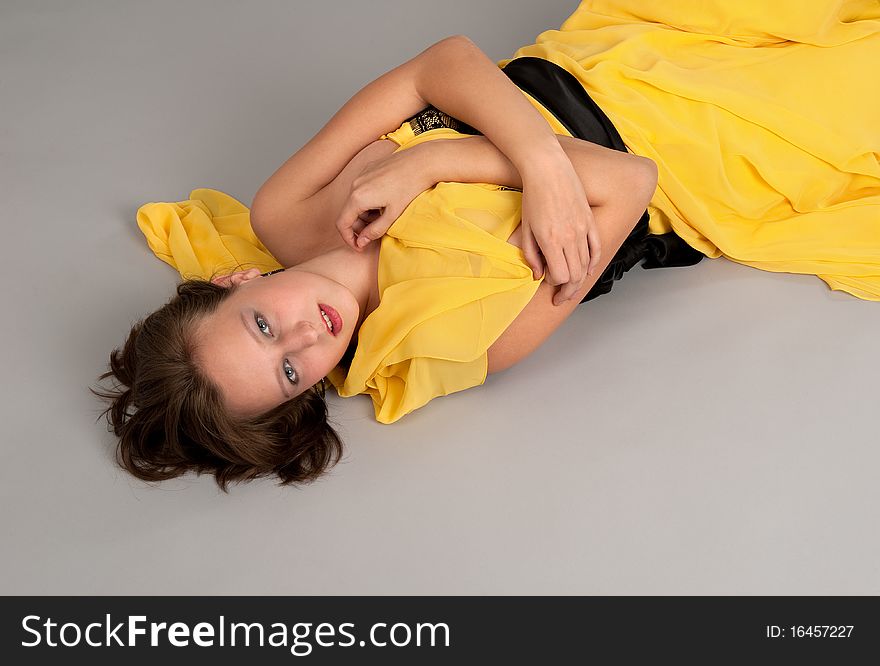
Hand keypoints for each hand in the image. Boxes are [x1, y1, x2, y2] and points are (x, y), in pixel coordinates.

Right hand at [335, 146, 433, 250]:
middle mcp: (355, 184)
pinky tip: (385, 203)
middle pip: (348, 213)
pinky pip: (361, 190)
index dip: (349, 239)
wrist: (422, 162)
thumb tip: (362, 242)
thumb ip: (375, 230)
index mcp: (358, 198)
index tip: (359, 247)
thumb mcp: (393, 215)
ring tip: (384, 216)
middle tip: (375, 233)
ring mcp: (361, 175)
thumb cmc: (410, 187)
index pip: (342, 224)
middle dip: (359, 227)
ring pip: (355, 202)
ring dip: (365, 214)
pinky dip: (368, 201)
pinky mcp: (368, 169)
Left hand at [520, 157, 600, 305]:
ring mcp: (583, 229)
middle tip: (561, 298)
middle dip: (568, 290)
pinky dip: (593, 263)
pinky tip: (587, 270)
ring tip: (572, 288)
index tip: (547, 282)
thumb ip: (531, 255)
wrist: (548, 169)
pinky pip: (596, 249)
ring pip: (586, 265)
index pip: (560, 275)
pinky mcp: (590, 221)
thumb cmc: (533, 196)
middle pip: (576, 275)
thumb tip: (538, 275)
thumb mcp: (526, 228)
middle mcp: (570, 237)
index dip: (554, 283)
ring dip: (580, 280)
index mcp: (551, 240)